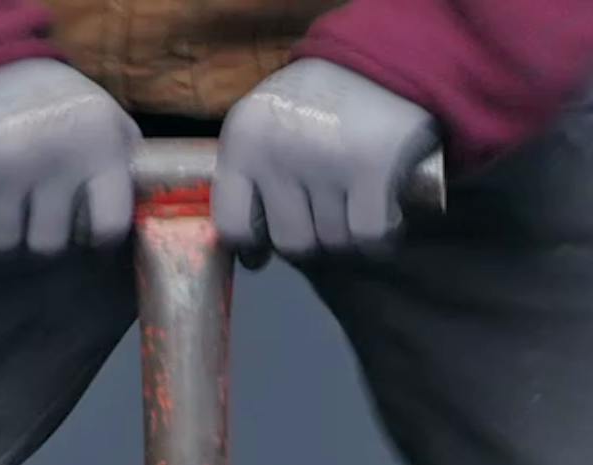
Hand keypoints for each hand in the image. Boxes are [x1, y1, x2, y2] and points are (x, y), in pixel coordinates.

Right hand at [0, 60, 139, 255]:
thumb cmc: (44, 97)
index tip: (82, 231)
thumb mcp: (98, 112)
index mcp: (96, 142)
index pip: (109, 225)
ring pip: (3, 245)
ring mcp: (4, 172)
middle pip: (47, 245)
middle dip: (36, 230)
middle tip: (29, 204)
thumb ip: (120, 154)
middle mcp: (54, 159)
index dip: (95, 237)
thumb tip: (135, 199)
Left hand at [214, 59, 438, 256]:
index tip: (266, 246)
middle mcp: (277, 152)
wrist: (386, 52)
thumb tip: (255, 257)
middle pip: (290, 241)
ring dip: (347, 230)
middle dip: (311, 234)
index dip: (253, 243)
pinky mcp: (372, 165)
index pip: (232, 225)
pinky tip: (384, 215)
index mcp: (243, 141)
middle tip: (327, 207)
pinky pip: (367, 233)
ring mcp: (324, 159)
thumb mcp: (267, 126)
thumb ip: (252, 178)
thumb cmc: (320, 101)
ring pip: (331, 240)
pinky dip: (378, 237)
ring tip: (356, 196)